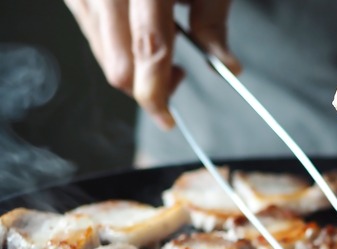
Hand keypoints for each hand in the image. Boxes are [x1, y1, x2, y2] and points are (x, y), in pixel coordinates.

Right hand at [64, 0, 240, 129]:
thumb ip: (213, 22)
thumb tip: (226, 67)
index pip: (148, 51)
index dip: (157, 95)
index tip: (168, 120)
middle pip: (117, 65)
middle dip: (147, 88)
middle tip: (180, 76)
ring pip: (101, 54)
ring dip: (133, 68)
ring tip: (165, 50)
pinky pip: (91, 33)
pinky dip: (117, 47)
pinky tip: (141, 34)